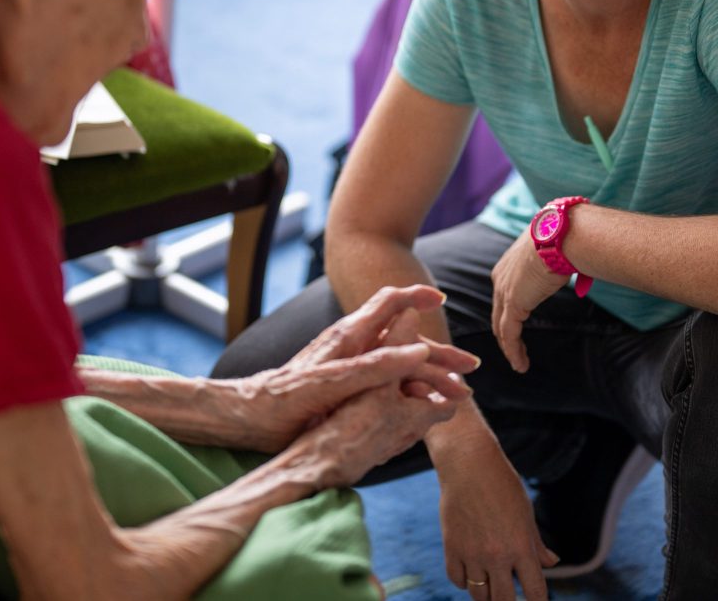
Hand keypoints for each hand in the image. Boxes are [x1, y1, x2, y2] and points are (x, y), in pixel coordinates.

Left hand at [240, 285, 477, 451]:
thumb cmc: (283, 401)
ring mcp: (348, 366)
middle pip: (404, 339)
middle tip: (469, 370)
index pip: (391, 302)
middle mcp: (351, 346)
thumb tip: (417, 351)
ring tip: (453, 396)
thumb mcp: (333, 382)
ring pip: (397, 363)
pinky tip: (420, 410)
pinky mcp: (344, 387)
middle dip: (439, 353)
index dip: (417, 297)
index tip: (442, 301)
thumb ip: (375, 365)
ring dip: (428, 376)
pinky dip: (409, 392)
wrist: (249, 420)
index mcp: (349, 336)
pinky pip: (385, 383)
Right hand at [436, 422, 556, 600]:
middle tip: (509, 597)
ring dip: (486, 595)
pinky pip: (458, 580)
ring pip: (479, 595)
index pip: (535, 592)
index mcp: (521, 546)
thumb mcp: (526, 513)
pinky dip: (465, 582)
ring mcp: (472, 553)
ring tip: (490, 587)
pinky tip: (471, 574)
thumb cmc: (502, 485)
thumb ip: (537, 543)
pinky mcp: (451, 547)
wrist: (468, 464)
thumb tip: (552, 563)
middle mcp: (497, 555)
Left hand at [490, 231, 568, 373]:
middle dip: (505, 333)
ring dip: (510, 348)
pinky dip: (513, 351)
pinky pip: (509, 334)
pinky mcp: (512, 304)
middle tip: (514, 349)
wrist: (560, 235)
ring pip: (502, 327)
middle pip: (498, 313)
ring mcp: (504, 291)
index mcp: (508, 265)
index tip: (517, 326)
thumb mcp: (554, 252)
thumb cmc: (563, 239)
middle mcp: (501, 278)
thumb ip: (556, 264)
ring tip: (519, 364)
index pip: (504, 295)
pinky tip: (520, 365)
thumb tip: (576, 266)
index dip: (508, 313)